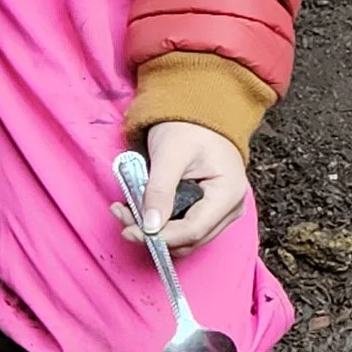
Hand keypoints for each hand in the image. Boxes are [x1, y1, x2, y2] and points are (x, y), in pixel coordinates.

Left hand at [131, 120, 248, 251]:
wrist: (197, 112)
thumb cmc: (188, 127)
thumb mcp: (169, 155)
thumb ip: (160, 190)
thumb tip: (150, 228)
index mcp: (228, 194)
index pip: (193, 231)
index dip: (160, 237)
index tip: (130, 231)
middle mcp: (229, 209)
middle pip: (188, 239)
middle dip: (152, 234)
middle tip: (121, 215)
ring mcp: (219, 212)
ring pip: (182, 237)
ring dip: (151, 230)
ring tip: (124, 209)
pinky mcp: (206, 211)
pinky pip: (180, 226)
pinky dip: (158, 222)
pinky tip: (136, 208)